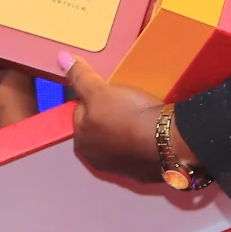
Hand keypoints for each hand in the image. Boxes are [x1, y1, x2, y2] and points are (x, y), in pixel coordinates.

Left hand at [59, 55, 166, 182]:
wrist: (169, 141)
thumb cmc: (127, 115)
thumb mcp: (99, 91)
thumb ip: (79, 77)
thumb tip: (61, 58)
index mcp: (81, 143)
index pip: (81, 113)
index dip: (94, 98)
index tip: (110, 92)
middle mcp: (97, 160)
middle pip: (99, 128)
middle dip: (109, 115)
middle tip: (126, 102)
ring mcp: (121, 169)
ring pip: (119, 139)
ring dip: (126, 128)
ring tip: (140, 113)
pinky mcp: (144, 173)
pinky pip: (139, 150)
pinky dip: (142, 141)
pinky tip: (151, 130)